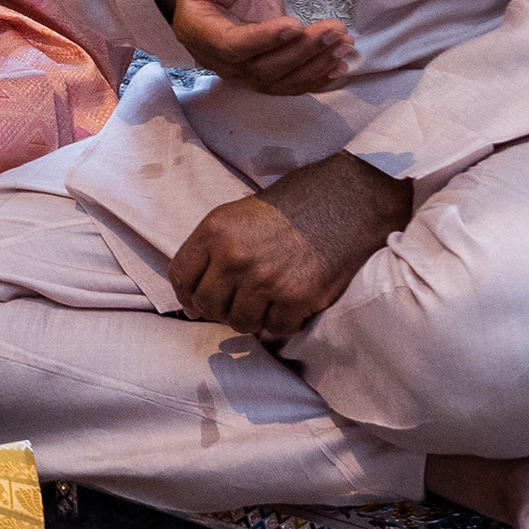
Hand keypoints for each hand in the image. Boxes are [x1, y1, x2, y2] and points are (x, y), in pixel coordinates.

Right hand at [155, 0, 354, 95]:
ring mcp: (239, 66)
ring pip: (278, 80)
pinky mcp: (261, 66)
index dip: (263, 40)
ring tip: (344, 43)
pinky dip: (314, 78)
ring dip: (314, 65)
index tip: (295, 25)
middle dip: (301, 51)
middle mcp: (216, 56)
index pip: (229, 45)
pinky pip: (287, 83)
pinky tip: (339, 67)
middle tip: (334, 29)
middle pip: (259, 68)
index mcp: (196, 28)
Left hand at [168, 149, 406, 340]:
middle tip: (236, 304)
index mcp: (215, 229)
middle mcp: (235, 256)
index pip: (181, 276)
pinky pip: (276, 327)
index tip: (196, 302)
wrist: (348, 200)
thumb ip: (217, 246)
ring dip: (251, 318)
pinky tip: (291, 304)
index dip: (187, 295)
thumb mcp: (241, 212)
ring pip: (240, 322)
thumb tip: (198, 287)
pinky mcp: (296, 297)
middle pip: (207, 306)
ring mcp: (265, 279)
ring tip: (266, 303)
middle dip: (218, 310)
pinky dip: (282, 321)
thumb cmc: (295, 203)